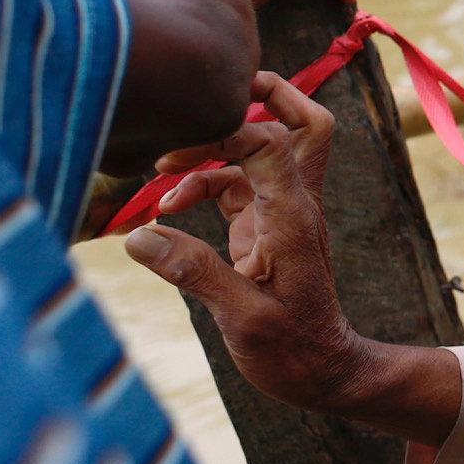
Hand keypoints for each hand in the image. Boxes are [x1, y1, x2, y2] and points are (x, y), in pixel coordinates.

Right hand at [125, 73, 368, 413]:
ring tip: (159, 174)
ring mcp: (283, 214)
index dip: (227, 131)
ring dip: (212, 151)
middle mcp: (294, 205)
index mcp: (293, 217)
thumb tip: (139, 236)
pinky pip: (237, 187)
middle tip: (216, 90)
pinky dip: (203, 186)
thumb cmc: (293, 351)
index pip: (273, 143)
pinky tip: (167, 210)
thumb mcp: (241, 319)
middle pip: (303, 125)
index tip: (175, 154)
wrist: (324, 373)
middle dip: (269, 95)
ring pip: (260, 153)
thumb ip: (194, 273)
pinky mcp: (267, 229)